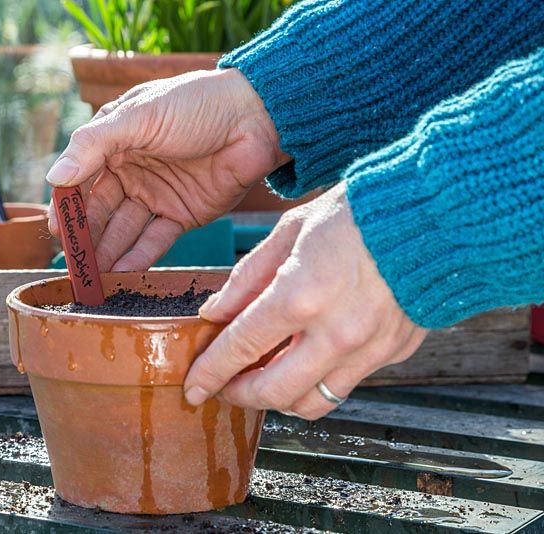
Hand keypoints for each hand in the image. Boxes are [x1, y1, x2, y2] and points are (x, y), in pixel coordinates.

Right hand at [46, 68, 290, 271]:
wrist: (256, 117)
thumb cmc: (195, 104)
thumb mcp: (139, 117)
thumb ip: (94, 145)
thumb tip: (54, 178)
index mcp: (115, 141)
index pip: (80, 179)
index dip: (67, 205)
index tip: (58, 230)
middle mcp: (132, 170)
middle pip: (100, 210)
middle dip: (85, 237)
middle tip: (73, 264)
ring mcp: (157, 194)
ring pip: (124, 229)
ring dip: (107, 252)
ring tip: (92, 276)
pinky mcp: (182, 215)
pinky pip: (155, 240)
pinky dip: (138, 257)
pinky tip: (120, 273)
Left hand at [183, 183, 427, 419]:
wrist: (432, 214)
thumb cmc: (356, 213)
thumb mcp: (290, 231)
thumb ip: (247, 278)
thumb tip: (215, 313)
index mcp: (300, 296)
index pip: (240, 349)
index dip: (210, 373)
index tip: (192, 388)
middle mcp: (335, 333)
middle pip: (273, 393)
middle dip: (238, 396)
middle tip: (224, 388)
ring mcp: (368, 349)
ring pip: (310, 403)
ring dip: (278, 399)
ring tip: (262, 377)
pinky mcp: (393, 353)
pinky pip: (344, 385)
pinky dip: (316, 381)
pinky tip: (304, 359)